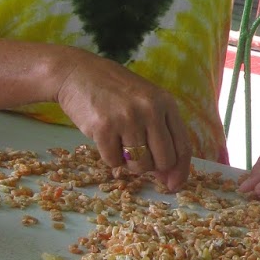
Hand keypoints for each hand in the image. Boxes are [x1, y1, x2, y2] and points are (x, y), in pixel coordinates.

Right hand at [51, 48, 192, 191]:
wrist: (76, 73)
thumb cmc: (114, 91)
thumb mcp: (145, 103)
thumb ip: (159, 134)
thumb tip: (167, 177)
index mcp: (166, 103)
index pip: (182, 146)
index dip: (180, 170)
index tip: (174, 185)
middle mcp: (150, 110)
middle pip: (163, 160)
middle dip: (151, 166)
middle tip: (136, 154)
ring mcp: (127, 119)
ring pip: (139, 165)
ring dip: (129, 164)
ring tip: (119, 142)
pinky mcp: (104, 128)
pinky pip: (114, 162)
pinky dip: (109, 157)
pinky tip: (105, 137)